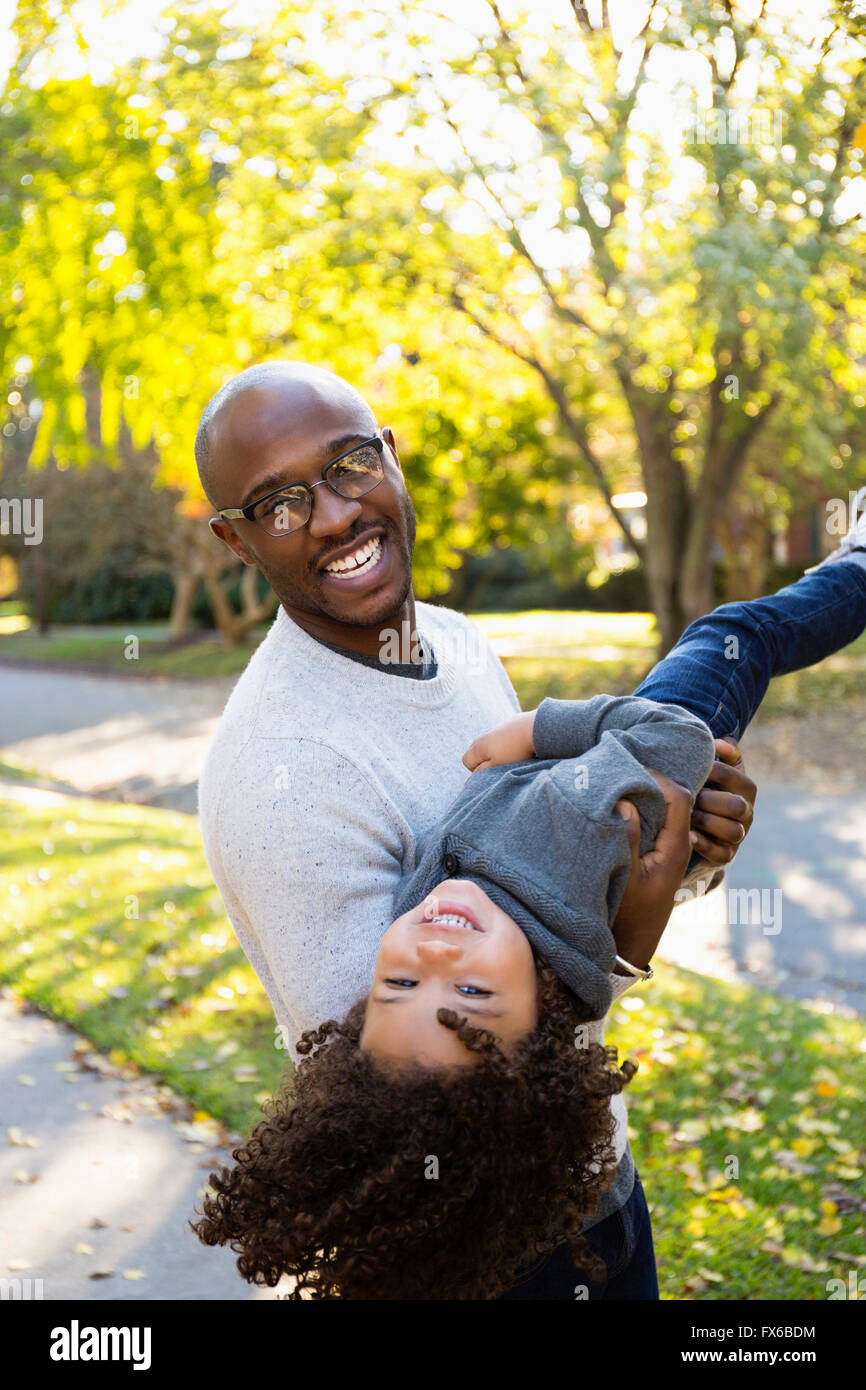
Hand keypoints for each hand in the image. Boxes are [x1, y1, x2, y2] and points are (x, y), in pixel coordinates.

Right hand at [462, 710, 536, 771]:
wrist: (533, 728)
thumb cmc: (515, 751)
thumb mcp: (497, 766)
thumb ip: (482, 771)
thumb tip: (474, 775)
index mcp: (477, 746)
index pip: (466, 761)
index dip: (476, 770)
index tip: (491, 772)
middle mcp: (483, 735)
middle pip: (476, 752)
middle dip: (485, 761)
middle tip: (501, 766)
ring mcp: (494, 728)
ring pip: (489, 744)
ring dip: (496, 752)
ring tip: (511, 756)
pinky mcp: (507, 724)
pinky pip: (501, 737)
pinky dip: (506, 743)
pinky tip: (517, 746)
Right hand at [612, 770, 692, 971]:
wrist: (632, 944)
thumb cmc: (627, 915)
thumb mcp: (625, 877)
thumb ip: (628, 839)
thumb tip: (627, 802)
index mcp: (676, 847)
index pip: (681, 798)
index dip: (659, 778)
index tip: (631, 768)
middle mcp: (678, 844)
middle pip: (679, 798)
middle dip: (656, 778)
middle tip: (626, 765)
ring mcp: (669, 848)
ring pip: (668, 808)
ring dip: (649, 791)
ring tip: (622, 778)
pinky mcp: (658, 852)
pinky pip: (658, 820)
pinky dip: (644, 806)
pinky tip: (623, 800)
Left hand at [689, 737, 755, 865]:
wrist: (704, 822)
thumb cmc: (708, 787)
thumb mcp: (717, 767)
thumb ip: (722, 752)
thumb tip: (720, 742)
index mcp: (746, 787)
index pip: (733, 776)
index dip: (711, 772)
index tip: (691, 769)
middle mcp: (747, 811)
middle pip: (736, 806)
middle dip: (709, 800)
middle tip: (688, 796)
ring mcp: (739, 834)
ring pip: (733, 831)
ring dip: (707, 822)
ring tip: (686, 816)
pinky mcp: (727, 854)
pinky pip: (721, 854)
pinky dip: (705, 845)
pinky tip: (689, 836)